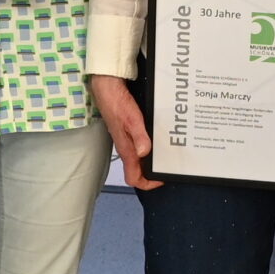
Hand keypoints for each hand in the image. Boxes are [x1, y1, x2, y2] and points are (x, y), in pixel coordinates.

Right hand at [89, 74, 159, 189]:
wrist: (107, 89)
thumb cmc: (117, 104)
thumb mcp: (133, 120)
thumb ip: (139, 137)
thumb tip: (144, 153)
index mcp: (126, 149)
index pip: (133, 178)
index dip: (147, 184)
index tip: (160, 179)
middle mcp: (126, 148)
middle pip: (137, 171)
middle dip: (152, 173)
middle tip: (167, 167)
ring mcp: (126, 140)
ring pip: (138, 159)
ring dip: (151, 160)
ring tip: (166, 155)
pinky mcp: (127, 132)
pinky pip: (139, 146)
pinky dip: (149, 147)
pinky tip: (157, 139)